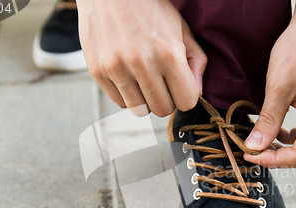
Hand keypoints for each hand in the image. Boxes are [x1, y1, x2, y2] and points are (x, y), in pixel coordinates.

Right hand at [77, 0, 206, 116]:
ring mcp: (117, 69)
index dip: (186, 96)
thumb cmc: (150, 8)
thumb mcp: (181, 28)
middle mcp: (142, 64)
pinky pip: (120, 102)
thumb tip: (197, 94)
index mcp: (169, 54)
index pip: (186, 101)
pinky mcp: (98, 72)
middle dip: (167, 99)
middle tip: (162, 82)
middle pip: (163, 109)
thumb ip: (196, 61)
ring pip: (140, 110)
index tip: (180, 86)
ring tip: (145, 79)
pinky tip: (129, 76)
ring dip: (146, 99)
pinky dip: (127, 95)